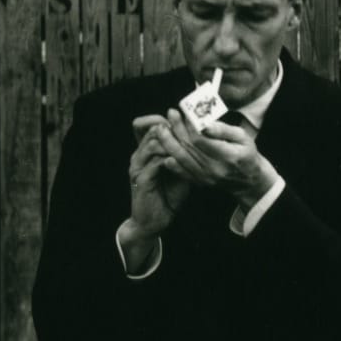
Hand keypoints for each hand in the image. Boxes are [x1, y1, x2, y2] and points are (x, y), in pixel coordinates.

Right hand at [126, 114, 192, 236]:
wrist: (154, 220)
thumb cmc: (169, 195)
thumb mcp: (180, 170)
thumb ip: (185, 154)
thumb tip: (203, 140)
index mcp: (146, 151)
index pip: (150, 124)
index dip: (169, 120)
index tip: (190, 121)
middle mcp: (139, 155)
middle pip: (153, 130)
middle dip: (174, 128)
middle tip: (193, 130)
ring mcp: (138, 167)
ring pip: (153, 143)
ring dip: (174, 142)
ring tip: (190, 144)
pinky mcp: (141, 180)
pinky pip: (155, 163)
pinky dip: (170, 159)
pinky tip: (183, 160)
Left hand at [159, 108, 279, 211]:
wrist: (249, 181)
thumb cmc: (247, 154)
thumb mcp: (243, 138)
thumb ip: (224, 130)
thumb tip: (205, 124)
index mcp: (227, 155)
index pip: (200, 139)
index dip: (188, 125)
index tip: (182, 111)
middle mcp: (215, 169)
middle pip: (189, 147)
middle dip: (176, 129)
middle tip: (169, 114)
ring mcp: (206, 178)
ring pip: (182, 159)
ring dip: (168, 143)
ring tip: (161, 129)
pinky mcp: (200, 183)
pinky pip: (182, 172)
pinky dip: (172, 163)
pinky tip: (164, 152)